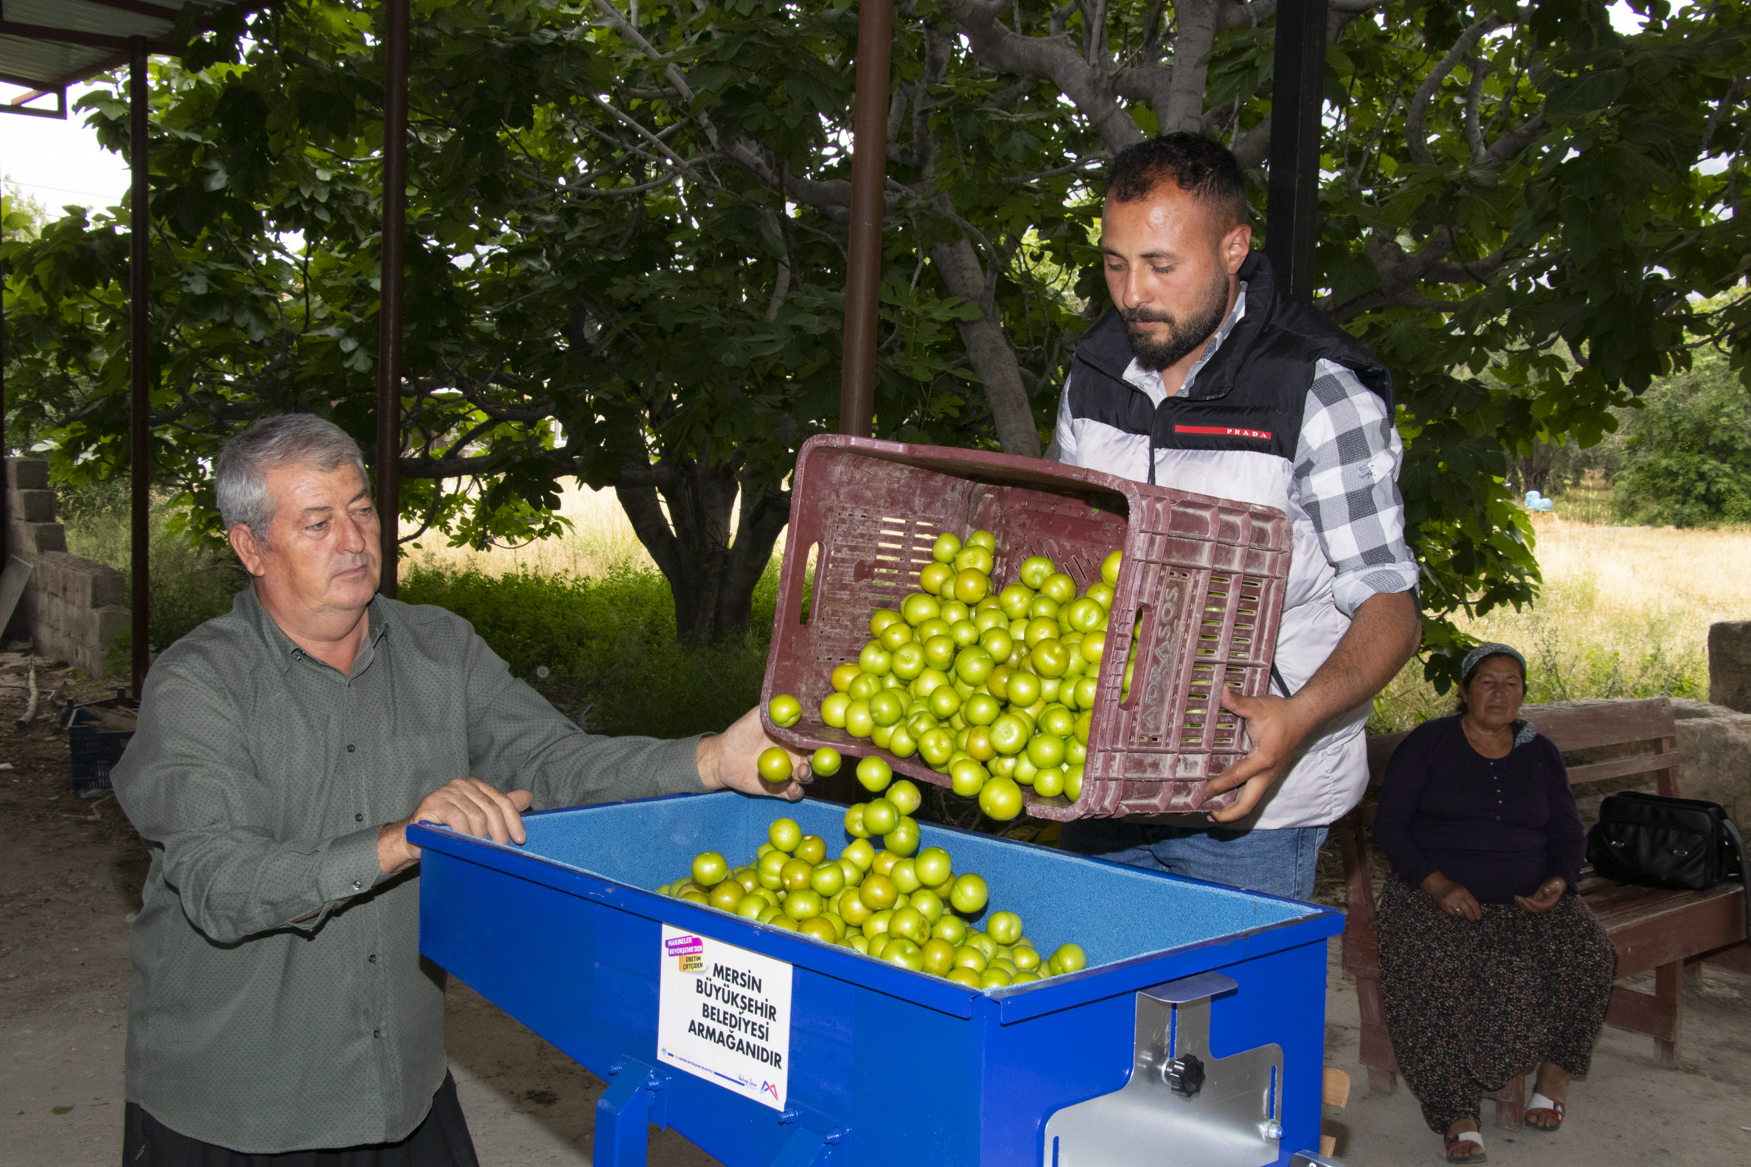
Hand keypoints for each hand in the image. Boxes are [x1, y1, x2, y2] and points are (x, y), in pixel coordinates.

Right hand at [378, 777, 533, 873]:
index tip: (520, 839)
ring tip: (482, 850)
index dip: (514, 821)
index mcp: (476, 786)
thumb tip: (528, 796)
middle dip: (500, 832)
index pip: (502, 800)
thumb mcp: (477, 819)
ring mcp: (447, 792)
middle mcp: (462, 785)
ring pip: (476, 815)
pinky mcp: (434, 803)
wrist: (413, 838)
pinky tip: (467, 844)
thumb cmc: (447, 829)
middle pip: (492, 808)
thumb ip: (500, 808)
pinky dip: (465, 834)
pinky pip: (458, 819)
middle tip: (501, 850)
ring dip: (482, 836)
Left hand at [697, 706, 810, 800]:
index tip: (822, 742)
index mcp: (793, 739)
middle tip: (812, 760)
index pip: (812, 740)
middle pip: (815, 760)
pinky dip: (796, 793)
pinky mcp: (779, 789)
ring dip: (808, 776)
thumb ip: (772, 710)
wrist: (722, 758)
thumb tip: (791, 701)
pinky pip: (793, 794)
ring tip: (801, 773)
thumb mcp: (755, 717)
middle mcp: (794, 756)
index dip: (820, 742)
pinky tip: (791, 788)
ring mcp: (788, 773)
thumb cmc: (739, 733)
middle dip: (819, 762)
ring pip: (806, 777)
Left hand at [1201, 687, 1321, 822]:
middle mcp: (1267, 774)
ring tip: (1212, 813)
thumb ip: (1238, 702)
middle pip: (1247, 805)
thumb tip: (1222, 690)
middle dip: (1228, 814)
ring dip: (1233, 811)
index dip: (1218, 786)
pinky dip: (1239, 801)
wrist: (1304, 718)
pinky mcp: (1268, 776)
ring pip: (1251, 803)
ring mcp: (1268, 777)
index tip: (1202, 792)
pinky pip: (1253, 795)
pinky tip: (1225, 799)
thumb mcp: (1258, 705)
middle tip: (1208, 815)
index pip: (1237, 777)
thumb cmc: (1281, 713)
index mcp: (1263, 759)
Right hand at [1421, 872, 1481, 920]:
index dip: (1477, 912)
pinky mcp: (1444, 905)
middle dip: (1471, 917)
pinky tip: (1454, 910)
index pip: (1473, 904)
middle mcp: (1457, 896)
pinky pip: (1453, 914)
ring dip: (1463, 916)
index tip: (1478, 917)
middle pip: (1467, 910)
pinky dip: (1455, 914)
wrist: (1437, 884)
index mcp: (1463, 892)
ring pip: (1460, 913)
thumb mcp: (1462, 889)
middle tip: (1473, 920)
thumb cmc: (1451, 887)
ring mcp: (1450, 901)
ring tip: (1463, 915)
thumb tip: (1476, 910)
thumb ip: (1468, 898)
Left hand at [1515, 877, 1566, 912]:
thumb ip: (1550, 888)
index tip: (1527, 898)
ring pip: (1529, 908)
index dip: (1533, 904)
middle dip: (1525, 904)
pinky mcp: (1535, 901)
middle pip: (1533, 909)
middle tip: (1518, 897)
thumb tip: (1545, 891)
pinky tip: (1517, 897)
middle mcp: (1544, 906)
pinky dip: (1522, 902)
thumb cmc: (1556, 884)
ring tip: (1516, 897)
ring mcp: (1539, 904)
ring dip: (1522, 904)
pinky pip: (1528, 904)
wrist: (1556, 883)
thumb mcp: (1554, 885)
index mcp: (1550, 903)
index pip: (1541, 906)